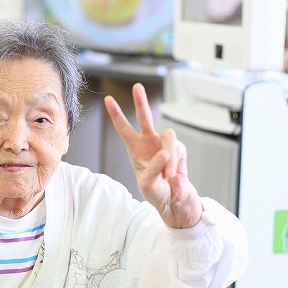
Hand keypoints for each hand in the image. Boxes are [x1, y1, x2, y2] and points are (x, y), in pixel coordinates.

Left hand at [104, 83, 202, 227]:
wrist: (173, 200)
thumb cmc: (156, 192)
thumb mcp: (146, 184)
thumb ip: (152, 168)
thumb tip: (164, 153)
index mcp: (134, 148)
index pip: (124, 128)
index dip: (117, 114)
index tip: (108, 99)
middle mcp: (149, 142)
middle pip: (144, 117)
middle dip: (141, 102)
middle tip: (137, 87)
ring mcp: (164, 144)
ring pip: (169, 134)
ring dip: (169, 153)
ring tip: (167, 173)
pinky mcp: (179, 150)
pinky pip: (178, 150)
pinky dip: (175, 164)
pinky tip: (171, 175)